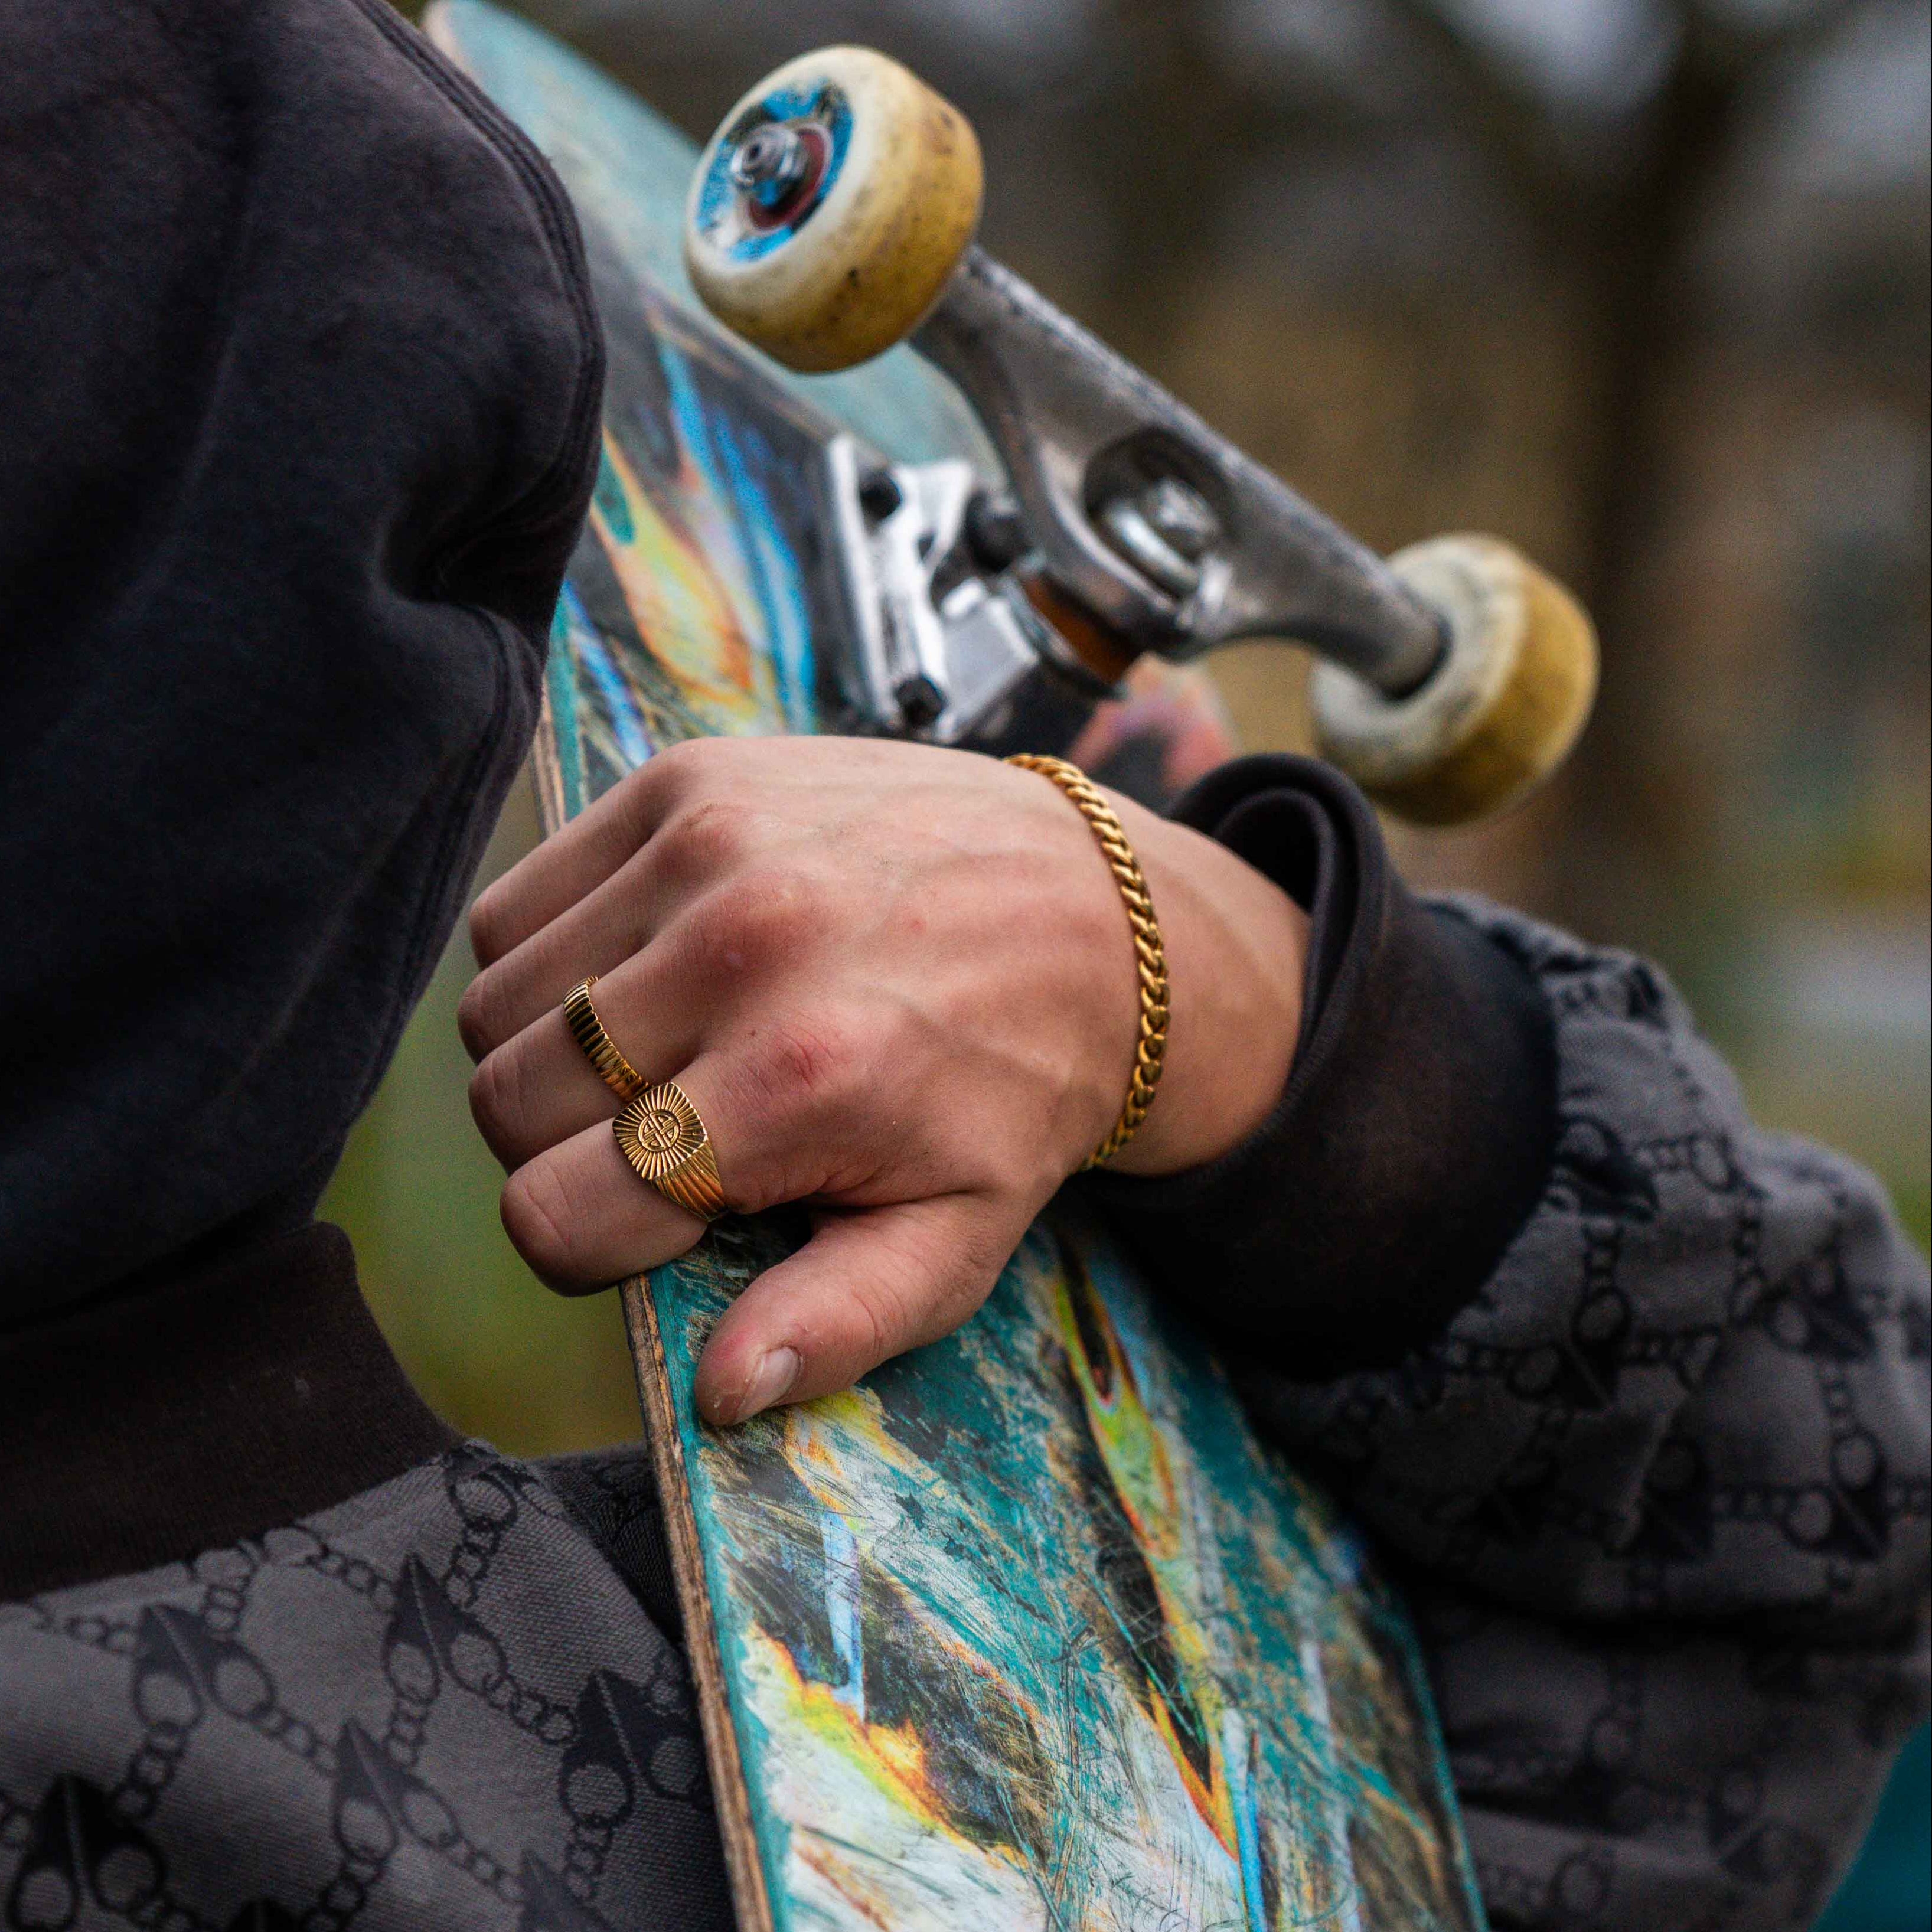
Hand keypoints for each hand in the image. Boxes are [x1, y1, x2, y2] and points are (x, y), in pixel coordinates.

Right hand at [458, 737, 1305, 1423]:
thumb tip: (717, 1391)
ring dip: (550, 1056)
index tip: (662, 1216)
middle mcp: (740, 948)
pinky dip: (548, 957)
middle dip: (565, 1152)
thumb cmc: (1018, 1085)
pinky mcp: (687, 779)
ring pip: (495, 1005)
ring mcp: (705, 847)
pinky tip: (642, 975)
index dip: (590, 1245)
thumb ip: (837, 1323)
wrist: (1096, 908)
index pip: (557, 1212)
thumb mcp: (961, 1234)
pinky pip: (515, 904)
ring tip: (659, 1054)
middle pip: (506, 1107)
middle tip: (665, 1134)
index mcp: (800, 1083)